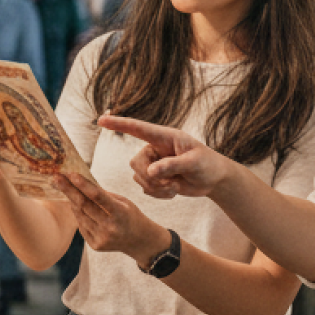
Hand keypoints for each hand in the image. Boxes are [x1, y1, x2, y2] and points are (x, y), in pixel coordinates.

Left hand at [55, 173, 169, 266]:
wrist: (139, 241)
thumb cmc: (130, 216)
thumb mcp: (122, 201)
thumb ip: (103, 194)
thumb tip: (81, 182)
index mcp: (120, 213)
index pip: (98, 197)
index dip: (83, 185)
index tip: (71, 174)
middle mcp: (110, 227)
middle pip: (84, 206)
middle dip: (69, 190)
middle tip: (56, 178)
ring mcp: (102, 238)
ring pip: (80, 216)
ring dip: (71, 201)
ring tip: (65, 188)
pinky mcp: (96, 245)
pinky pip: (82, 226)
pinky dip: (78, 214)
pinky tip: (76, 206)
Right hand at [100, 115, 235, 199]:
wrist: (213, 180)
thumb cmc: (207, 164)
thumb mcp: (194, 163)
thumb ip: (172, 165)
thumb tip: (151, 172)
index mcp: (164, 137)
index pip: (138, 128)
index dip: (118, 124)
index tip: (101, 120)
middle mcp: (155, 149)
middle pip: (135, 162)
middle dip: (150, 177)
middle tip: (171, 183)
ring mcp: (154, 164)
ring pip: (139, 177)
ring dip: (157, 187)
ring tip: (175, 186)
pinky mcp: (155, 179)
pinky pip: (145, 188)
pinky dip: (159, 194)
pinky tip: (173, 191)